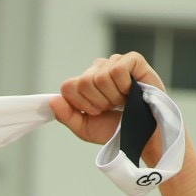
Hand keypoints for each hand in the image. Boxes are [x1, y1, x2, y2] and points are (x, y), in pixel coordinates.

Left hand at [49, 52, 166, 148]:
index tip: (95, 112)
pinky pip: (118, 69)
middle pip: (83, 82)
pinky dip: (124, 86)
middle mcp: (98, 70)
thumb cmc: (115, 129)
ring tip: (123, 101)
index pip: (68, 86)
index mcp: (84, 84)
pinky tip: (132, 91)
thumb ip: (66, 115)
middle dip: (98, 102)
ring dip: (112, 96)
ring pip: (100, 77)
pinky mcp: (133, 60)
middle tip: (112, 107)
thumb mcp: (85, 128)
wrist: (143, 135)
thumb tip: (52, 100)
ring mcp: (115, 63)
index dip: (80, 104)